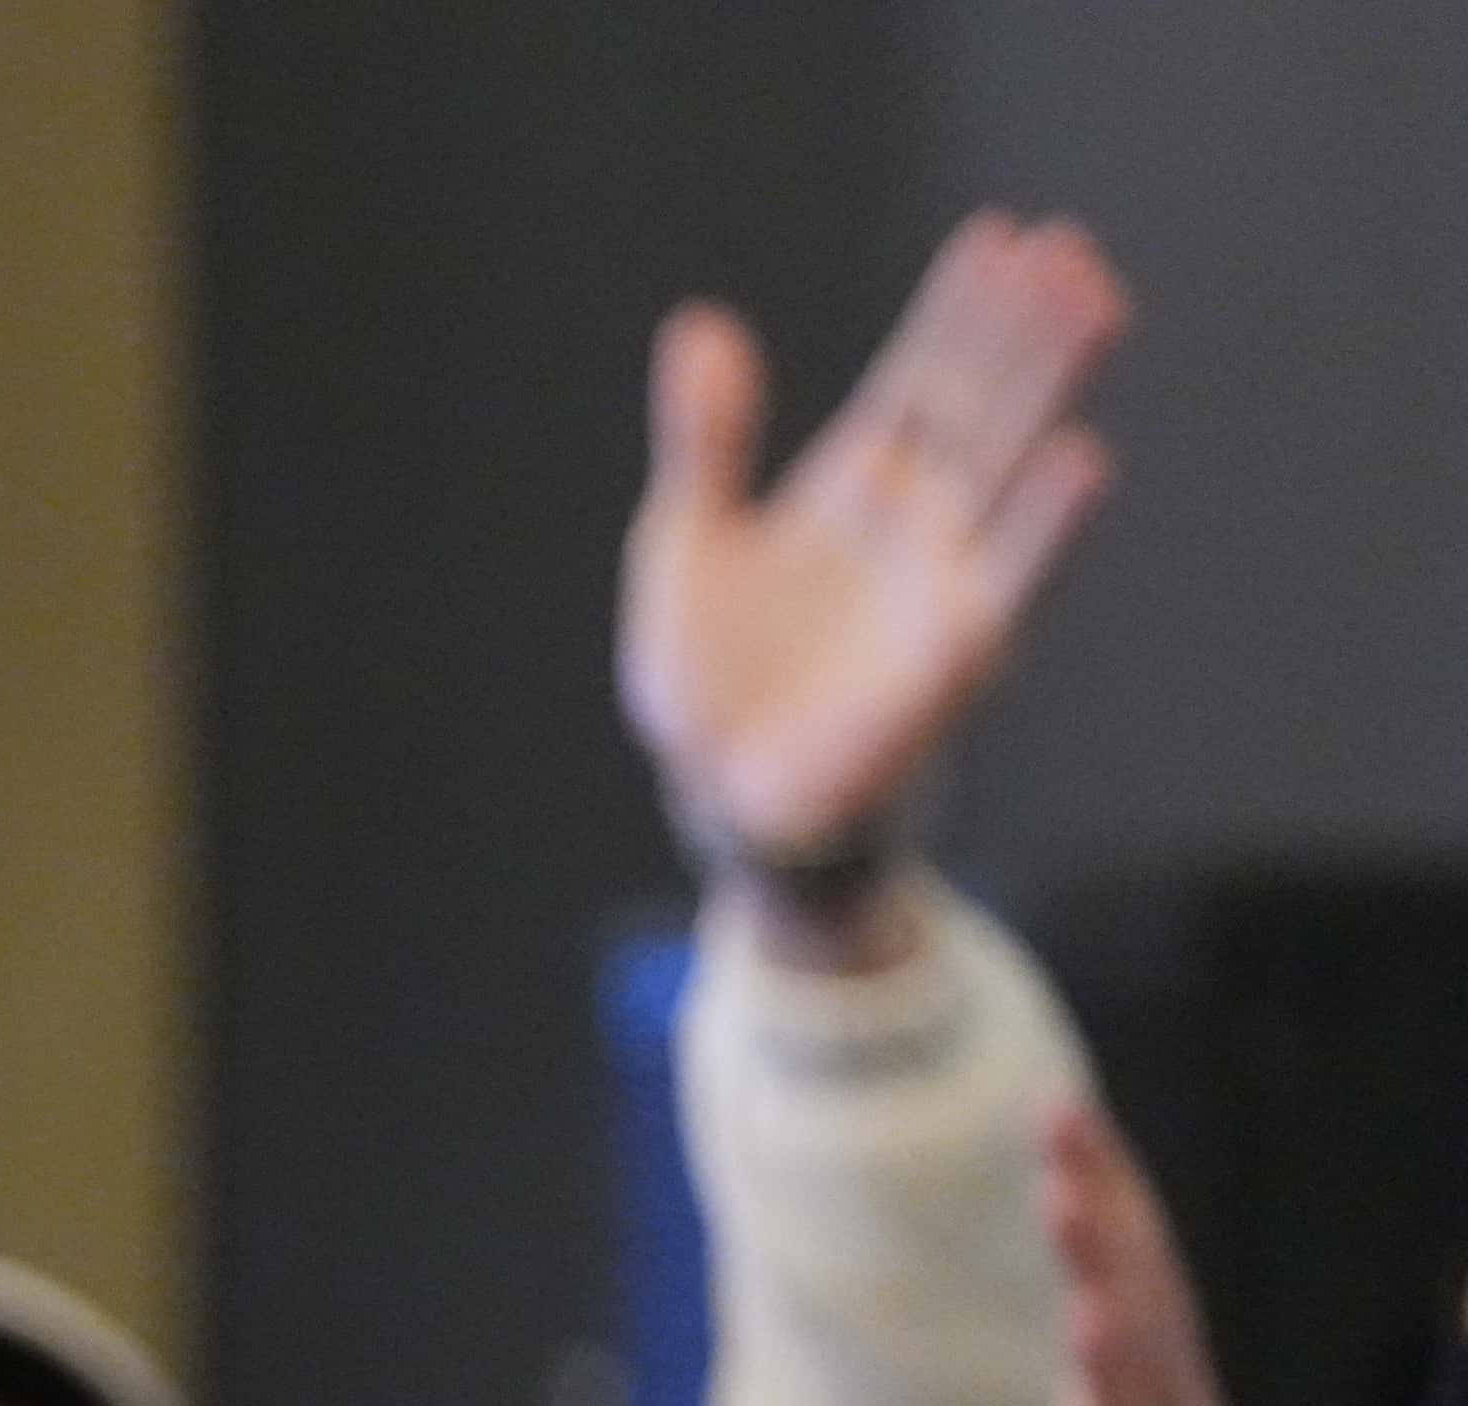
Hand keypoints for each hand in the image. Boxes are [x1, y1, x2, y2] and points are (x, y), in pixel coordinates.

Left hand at [621, 215, 1126, 952]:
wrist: (717, 794)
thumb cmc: (706, 675)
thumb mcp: (685, 537)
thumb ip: (705, 437)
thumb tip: (697, 324)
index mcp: (856, 482)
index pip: (923, 373)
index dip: (961, 308)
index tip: (1004, 234)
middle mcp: (917, 518)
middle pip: (983, 400)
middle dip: (1024, 327)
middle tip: (1069, 246)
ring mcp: (942, 577)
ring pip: (1011, 463)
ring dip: (1053, 387)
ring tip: (1097, 304)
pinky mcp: (956, 651)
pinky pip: (1013, 577)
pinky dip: (1047, 521)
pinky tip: (1086, 457)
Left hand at [1023, 1103, 1283, 1405]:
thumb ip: (1103, 1399)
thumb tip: (1097, 1320)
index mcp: (1152, 1404)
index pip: (1128, 1278)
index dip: (1102, 1194)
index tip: (1063, 1109)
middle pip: (1140, 1286)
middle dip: (1105, 1196)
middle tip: (1065, 1110)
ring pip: (1139, 1351)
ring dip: (1107, 1266)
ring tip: (1073, 1190)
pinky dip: (1114, 1381)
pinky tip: (1091, 1323)